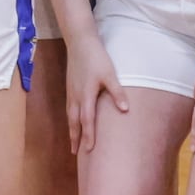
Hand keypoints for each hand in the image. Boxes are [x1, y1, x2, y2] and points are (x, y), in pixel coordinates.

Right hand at [64, 32, 126, 153]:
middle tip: (75, 153)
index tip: (89, 150)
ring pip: (69, 114)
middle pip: (74, 121)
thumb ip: (117, 92)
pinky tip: (72, 120)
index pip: (87, 120)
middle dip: (75, 137)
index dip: (88, 135)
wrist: (80, 42)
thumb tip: (125, 110)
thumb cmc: (96, 58)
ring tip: (73, 140)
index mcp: (86, 95)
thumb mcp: (110, 74)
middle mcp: (76, 96)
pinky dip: (70, 118)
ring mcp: (71, 91)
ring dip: (71, 129)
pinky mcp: (70, 86)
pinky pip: (68, 107)